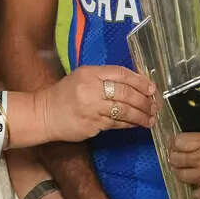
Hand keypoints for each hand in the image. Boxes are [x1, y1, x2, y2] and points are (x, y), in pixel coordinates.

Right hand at [35, 66, 156, 141]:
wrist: (44, 114)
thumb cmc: (66, 94)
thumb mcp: (83, 77)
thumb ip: (105, 77)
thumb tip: (136, 85)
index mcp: (89, 73)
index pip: (121, 74)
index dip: (140, 81)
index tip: (152, 89)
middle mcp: (91, 89)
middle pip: (125, 93)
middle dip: (144, 101)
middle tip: (155, 106)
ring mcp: (91, 108)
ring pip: (123, 111)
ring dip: (140, 116)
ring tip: (151, 119)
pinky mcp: (91, 125)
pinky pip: (116, 124)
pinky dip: (129, 124)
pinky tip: (137, 125)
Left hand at [168, 111, 199, 198]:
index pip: (180, 141)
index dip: (176, 140)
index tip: (179, 140)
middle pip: (176, 159)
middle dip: (174, 156)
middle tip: (178, 154)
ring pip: (182, 177)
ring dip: (181, 172)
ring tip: (185, 170)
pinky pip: (198, 195)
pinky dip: (196, 192)